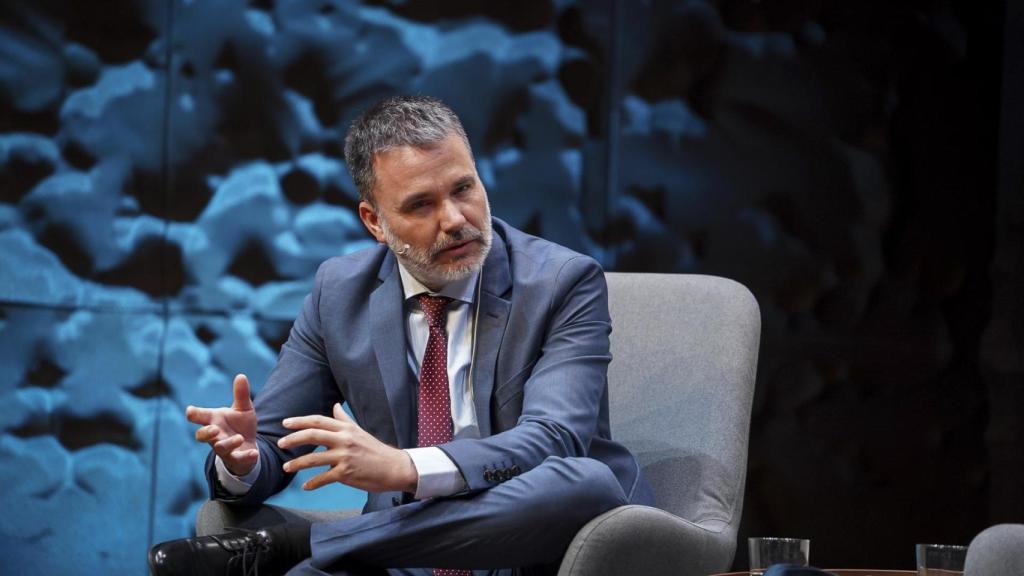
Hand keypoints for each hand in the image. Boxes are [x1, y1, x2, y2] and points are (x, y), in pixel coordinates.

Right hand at [186, 374, 258, 476]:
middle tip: (213, 428)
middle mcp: (215, 435)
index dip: (193, 414)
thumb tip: (241, 375)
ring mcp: (224, 448)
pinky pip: (238, 460)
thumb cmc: (240, 425)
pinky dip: (246, 457)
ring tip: (238, 438)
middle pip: (202, 436)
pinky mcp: (235, 459)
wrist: (249, 445)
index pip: (200, 416)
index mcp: (214, 420)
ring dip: (228, 443)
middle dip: (206, 432)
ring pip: (219, 448)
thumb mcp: (243, 409)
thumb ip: (241, 394)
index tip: (190, 411)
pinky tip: (254, 453)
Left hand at [277, 403, 416, 492]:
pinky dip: (312, 483)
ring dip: (296, 463)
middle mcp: (344, 440)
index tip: (285, 423)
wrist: (394, 467)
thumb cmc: (376, 450)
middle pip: (312, 435)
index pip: (318, 421)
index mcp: (346, 429)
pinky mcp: (346, 474)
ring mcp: (344, 457)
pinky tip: (305, 486)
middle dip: (293, 439)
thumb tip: (335, 406)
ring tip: (286, 467)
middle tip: (280, 443)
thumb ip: (344, 419)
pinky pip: (323, 478)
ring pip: (313, 459)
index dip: (300, 421)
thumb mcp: (360, 431)